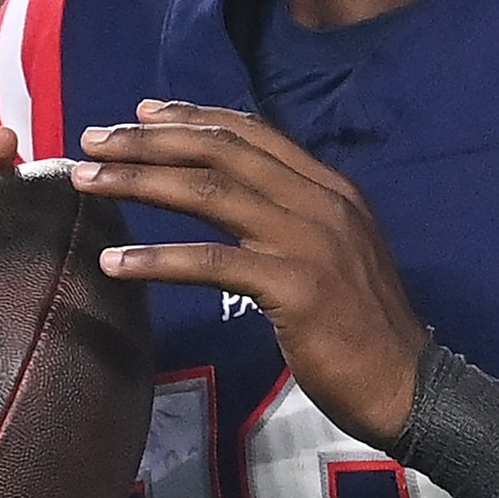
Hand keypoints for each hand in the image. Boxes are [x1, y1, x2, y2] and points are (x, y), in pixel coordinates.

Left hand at [71, 100, 427, 445]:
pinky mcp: (295, 287)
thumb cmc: (365, 328)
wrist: (410, 384)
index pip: (253, 134)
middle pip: (221, 152)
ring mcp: (309, 242)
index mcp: (331, 189)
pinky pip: (211, 263)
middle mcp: (321, 202)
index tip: (142, 113)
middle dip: (149, 140)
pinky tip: (115, 264)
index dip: (193, 118)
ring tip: (88, 182)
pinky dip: (157, 259)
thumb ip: (295, 218)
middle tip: (93, 140)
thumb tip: (239, 199)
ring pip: (208, 193)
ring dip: (139, 182)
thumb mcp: (336, 252)